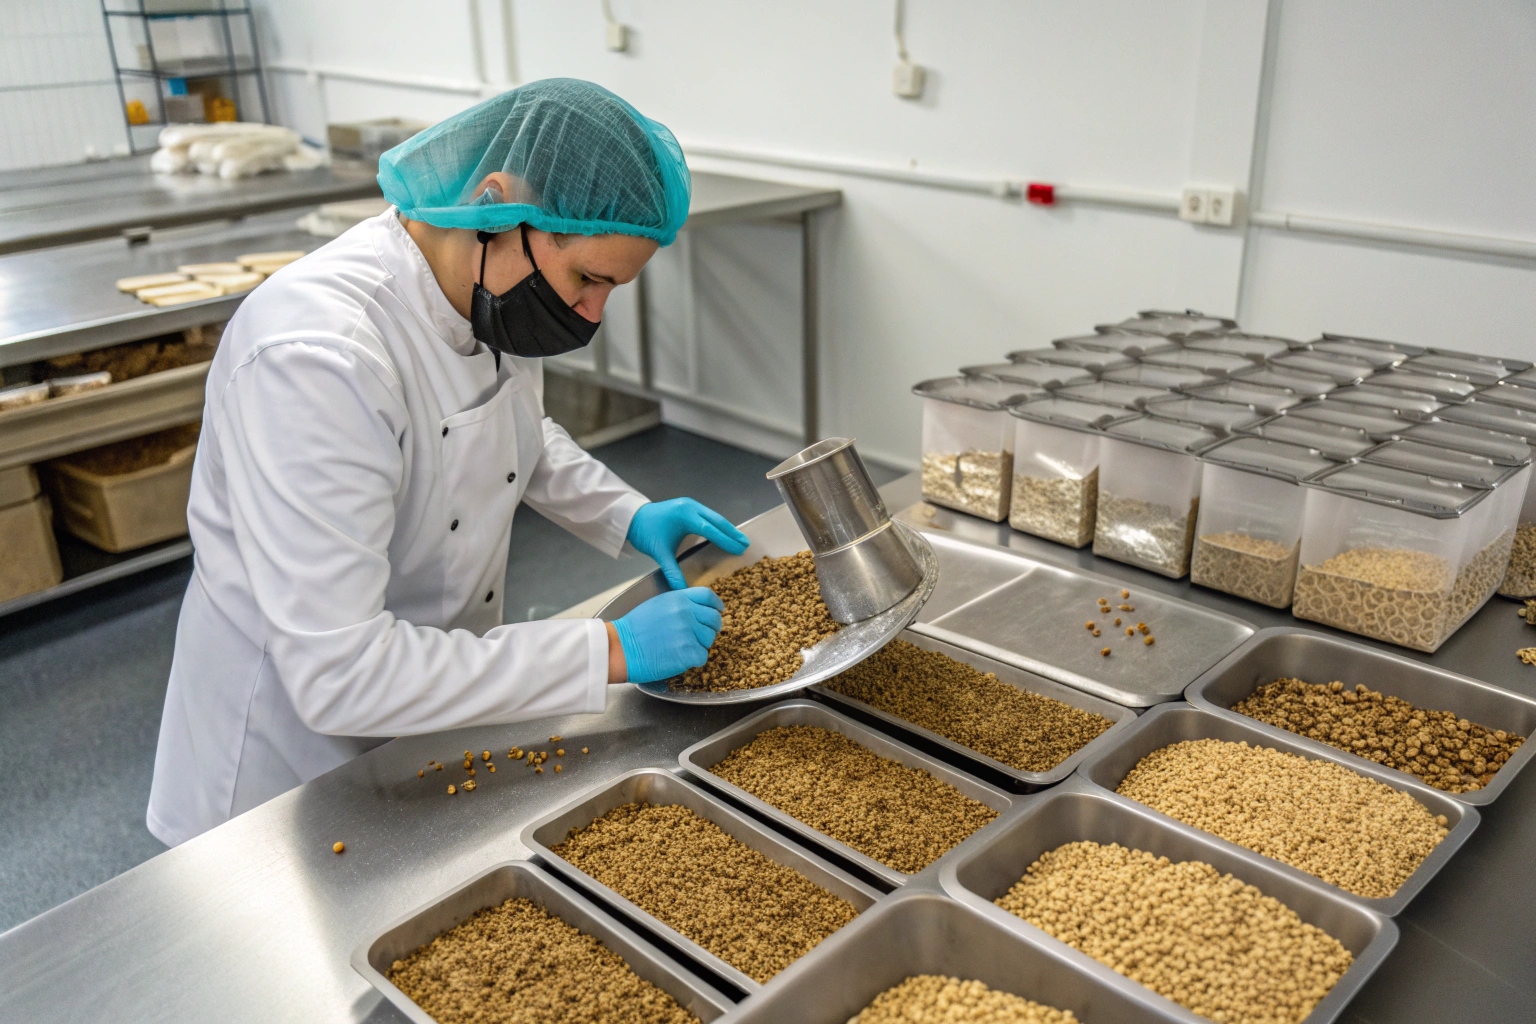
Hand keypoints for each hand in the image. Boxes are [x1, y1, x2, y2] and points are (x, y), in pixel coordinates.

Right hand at [609, 588, 724, 682]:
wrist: (621, 647)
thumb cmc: (634, 629)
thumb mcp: (657, 605)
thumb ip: (678, 604)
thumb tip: (695, 610)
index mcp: (679, 598)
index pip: (707, 596)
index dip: (716, 605)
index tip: (718, 610)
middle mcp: (687, 612)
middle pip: (714, 619)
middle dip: (710, 628)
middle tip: (698, 636)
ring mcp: (689, 632)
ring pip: (709, 639)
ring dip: (699, 645)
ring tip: (679, 647)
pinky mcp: (688, 652)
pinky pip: (702, 656)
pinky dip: (693, 660)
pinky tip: (678, 657)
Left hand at [626, 498, 749, 589]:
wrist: (631, 518)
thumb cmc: (645, 533)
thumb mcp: (659, 553)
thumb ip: (672, 572)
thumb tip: (682, 592)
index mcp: (685, 516)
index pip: (711, 529)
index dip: (726, 540)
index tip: (739, 549)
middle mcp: (690, 507)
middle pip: (717, 520)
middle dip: (732, 532)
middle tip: (746, 543)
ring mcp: (689, 504)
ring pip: (713, 516)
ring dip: (726, 528)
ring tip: (739, 538)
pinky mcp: (688, 506)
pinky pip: (707, 516)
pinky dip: (717, 525)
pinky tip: (724, 532)